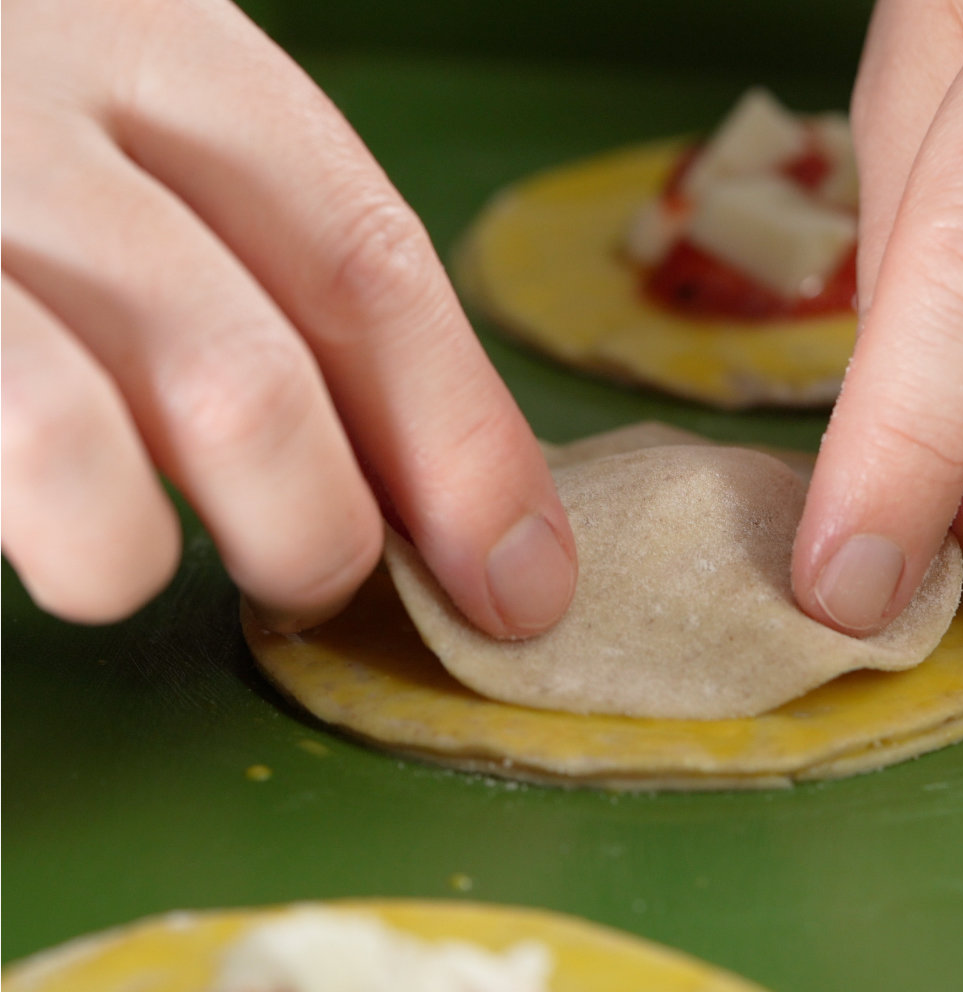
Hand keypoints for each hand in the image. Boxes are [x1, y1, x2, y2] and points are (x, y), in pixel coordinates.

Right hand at [2, 0, 575, 636]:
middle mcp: (23, 98)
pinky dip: (50, 530)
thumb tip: (428, 472)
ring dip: (142, 550)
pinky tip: (46, 521)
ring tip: (130, 556)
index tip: (521, 577)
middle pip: (243, 371)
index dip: (462, 443)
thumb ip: (265, 260)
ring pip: (70, 440)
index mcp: (160, 45)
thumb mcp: (139, 121)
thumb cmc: (4, 102)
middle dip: (317, 527)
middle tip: (315, 569)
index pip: (366, 263)